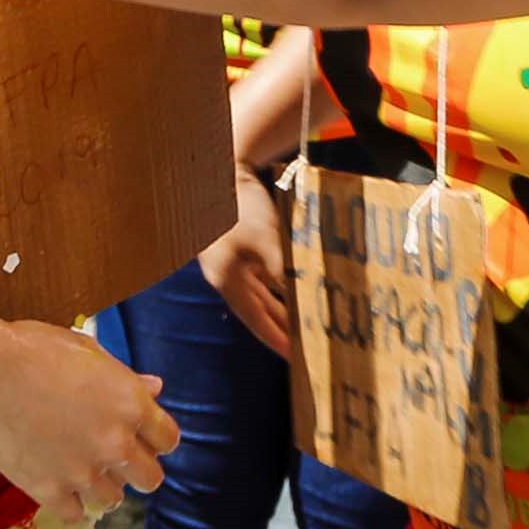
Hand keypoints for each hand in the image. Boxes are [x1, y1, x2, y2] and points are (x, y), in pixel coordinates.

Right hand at [0, 318, 178, 521]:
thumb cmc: (32, 349)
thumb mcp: (86, 352)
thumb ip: (125, 377)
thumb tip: (154, 389)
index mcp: (129, 404)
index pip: (168, 440)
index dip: (154, 438)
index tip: (141, 437)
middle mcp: (114, 442)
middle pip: (151, 479)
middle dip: (137, 469)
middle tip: (115, 459)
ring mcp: (82, 471)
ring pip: (113, 500)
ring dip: (102, 487)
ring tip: (82, 471)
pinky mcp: (49, 490)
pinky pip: (76, 515)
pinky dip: (69, 504)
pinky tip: (58, 485)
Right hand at [199, 168, 293, 356]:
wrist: (223, 167)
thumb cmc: (240, 206)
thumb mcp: (266, 242)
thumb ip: (284, 273)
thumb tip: (304, 299)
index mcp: (227, 280)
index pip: (255, 320)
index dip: (276, 340)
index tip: (295, 360)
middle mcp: (226, 276)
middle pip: (257, 311)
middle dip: (281, 329)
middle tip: (304, 349)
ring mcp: (230, 262)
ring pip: (260, 295)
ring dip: (281, 310)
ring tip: (304, 327)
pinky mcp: (237, 248)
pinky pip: (260, 277)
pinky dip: (277, 288)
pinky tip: (294, 293)